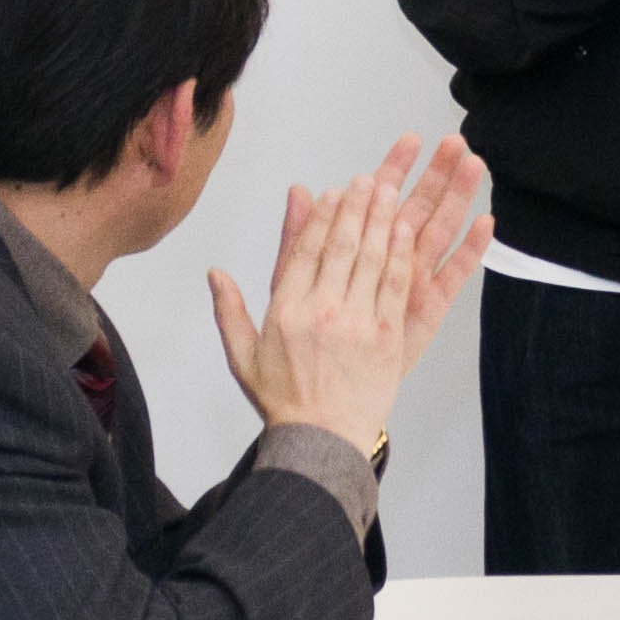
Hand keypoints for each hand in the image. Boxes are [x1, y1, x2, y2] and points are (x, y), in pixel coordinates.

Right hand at [208, 134, 494, 451]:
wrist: (319, 441)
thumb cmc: (282, 400)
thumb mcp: (242, 355)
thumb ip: (229, 310)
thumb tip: (215, 272)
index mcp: (286, 310)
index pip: (304, 251)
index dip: (320, 217)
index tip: (331, 192)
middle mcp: (321, 309)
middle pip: (341, 245)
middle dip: (354, 207)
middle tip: (365, 179)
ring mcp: (356, 321)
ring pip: (371, 258)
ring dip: (380, 219)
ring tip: (388, 189)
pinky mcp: (386, 335)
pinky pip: (395, 285)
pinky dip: (400, 253)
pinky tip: (404, 229)